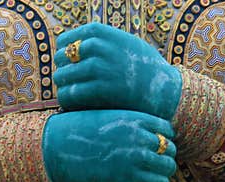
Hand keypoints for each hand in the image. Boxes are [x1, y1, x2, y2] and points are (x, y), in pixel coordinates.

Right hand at [42, 109, 177, 181]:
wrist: (58, 148)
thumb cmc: (75, 133)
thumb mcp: (105, 117)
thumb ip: (124, 124)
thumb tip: (131, 135)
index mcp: (136, 118)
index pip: (166, 130)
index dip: (163, 141)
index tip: (154, 150)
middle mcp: (142, 137)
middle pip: (169, 149)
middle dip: (164, 159)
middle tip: (153, 168)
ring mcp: (138, 157)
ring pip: (168, 168)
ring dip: (162, 174)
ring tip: (152, 180)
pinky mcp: (131, 178)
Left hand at [54, 23, 181, 120]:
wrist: (162, 89)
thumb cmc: (142, 68)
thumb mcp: (124, 43)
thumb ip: (102, 42)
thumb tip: (75, 47)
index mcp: (104, 34)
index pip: (67, 40)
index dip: (63, 54)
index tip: (68, 64)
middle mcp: (100, 48)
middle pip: (62, 58)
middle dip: (62, 71)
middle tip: (69, 82)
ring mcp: (100, 68)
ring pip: (62, 77)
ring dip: (63, 87)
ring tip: (72, 93)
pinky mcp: (100, 90)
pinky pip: (69, 94)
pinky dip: (67, 100)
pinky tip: (75, 103)